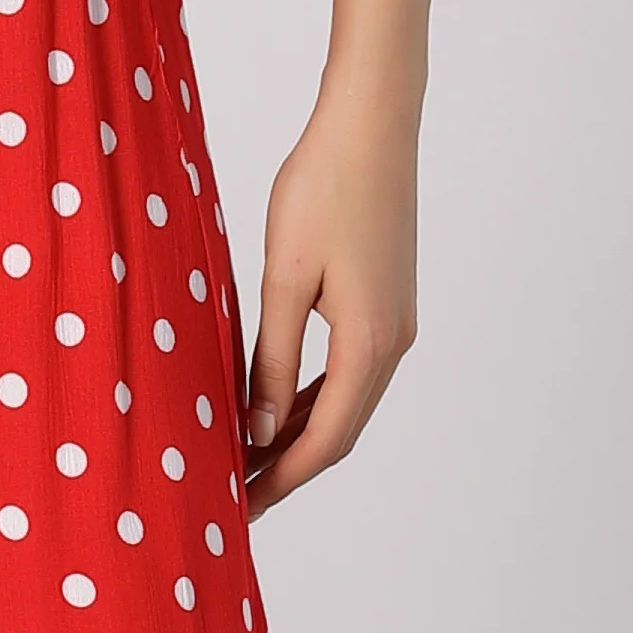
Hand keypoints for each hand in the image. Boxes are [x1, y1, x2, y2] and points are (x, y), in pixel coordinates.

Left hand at [241, 83, 421, 510]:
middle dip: (288, 468)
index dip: (281, 479)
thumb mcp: (285, 277)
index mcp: (369, 343)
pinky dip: (313, 397)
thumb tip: (259, 429)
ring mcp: (396, 323)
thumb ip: (272, 357)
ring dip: (301, 434)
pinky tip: (276, 403)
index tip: (240, 508)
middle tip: (237, 497)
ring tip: (249, 460)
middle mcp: (393, 342)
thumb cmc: (322, 187)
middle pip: (340, 430)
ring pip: (346, 402)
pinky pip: (350, 370)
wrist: (371, 124)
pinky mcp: (388, 302)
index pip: (324, 439)